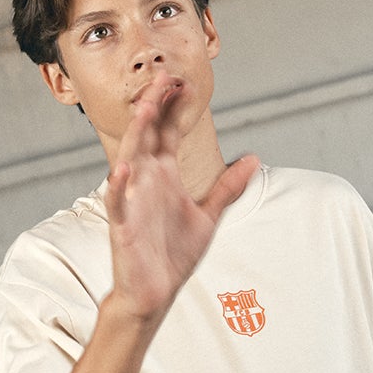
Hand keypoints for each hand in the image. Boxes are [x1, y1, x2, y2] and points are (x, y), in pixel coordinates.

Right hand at [104, 75, 257, 323]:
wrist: (154, 293)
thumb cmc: (173, 254)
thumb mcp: (208, 216)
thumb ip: (228, 187)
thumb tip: (254, 159)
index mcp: (164, 175)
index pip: (169, 132)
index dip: (175, 108)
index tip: (185, 83)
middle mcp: (147, 181)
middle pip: (149, 135)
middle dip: (155, 107)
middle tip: (164, 78)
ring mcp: (133, 201)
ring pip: (130, 159)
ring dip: (136, 135)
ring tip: (144, 110)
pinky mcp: (123, 225)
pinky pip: (118, 201)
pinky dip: (119, 185)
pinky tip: (123, 169)